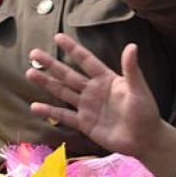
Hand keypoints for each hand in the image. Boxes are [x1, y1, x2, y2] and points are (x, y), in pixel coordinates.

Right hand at [26, 33, 167, 157]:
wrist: (145, 140)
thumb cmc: (146, 112)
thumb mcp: (138, 89)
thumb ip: (131, 69)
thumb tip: (132, 45)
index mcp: (106, 79)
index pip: (86, 61)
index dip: (73, 49)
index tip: (58, 36)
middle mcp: (93, 90)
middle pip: (68, 74)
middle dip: (51, 64)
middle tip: (34, 53)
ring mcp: (87, 107)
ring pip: (63, 92)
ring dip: (46, 83)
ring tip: (29, 73)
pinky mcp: (85, 123)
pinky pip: (64, 116)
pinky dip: (50, 111)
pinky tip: (34, 106)